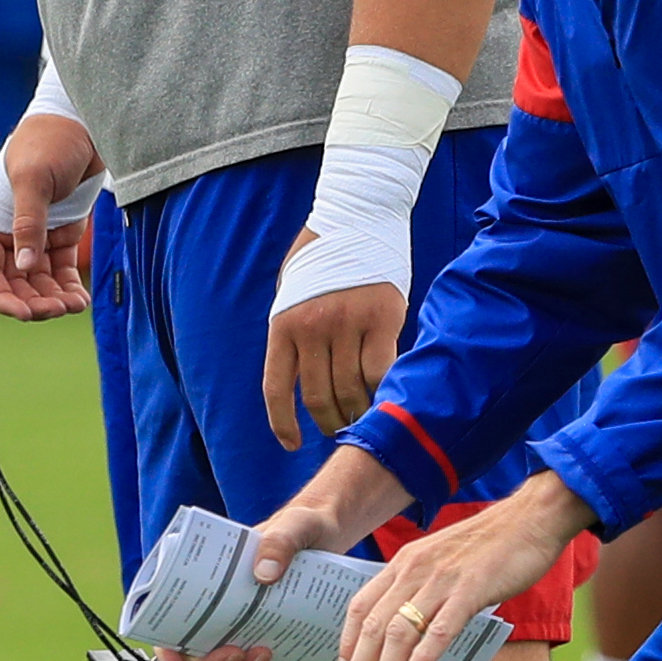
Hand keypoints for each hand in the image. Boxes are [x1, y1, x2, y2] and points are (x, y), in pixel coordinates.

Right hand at [0, 109, 100, 320]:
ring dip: (52, 298)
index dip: (1, 296)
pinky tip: (80, 300)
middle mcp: (10, 235)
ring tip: (73, 306)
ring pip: (39, 282)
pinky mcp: (62, 235)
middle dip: (33, 301)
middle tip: (57, 310)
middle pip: (15, 283)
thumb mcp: (33, 179)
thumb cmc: (49, 143)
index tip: (23, 313)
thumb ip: (28, 223)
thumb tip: (24, 266)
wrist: (82, 123)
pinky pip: (61, 271)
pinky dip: (68, 287)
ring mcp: (37, 237)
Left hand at [260, 257, 402, 448]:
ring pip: (351, 389)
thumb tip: (302, 377)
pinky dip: (382, 392)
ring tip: (364, 420)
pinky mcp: (381, 320)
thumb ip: (294, 333)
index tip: (292, 444)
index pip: (277, 388)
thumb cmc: (323, 257)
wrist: (358, 217)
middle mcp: (312, 327)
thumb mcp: (292, 292)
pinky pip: (380, 371)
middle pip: (319, 396)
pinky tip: (384, 401)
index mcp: (283, 324)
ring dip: (358, 412)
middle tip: (340, 430)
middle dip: (329, 422)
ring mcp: (347, 324)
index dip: (283, 423)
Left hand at [317, 475, 584, 660]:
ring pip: (401, 630)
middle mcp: (415, 570)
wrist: (531, 518)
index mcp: (404, 563)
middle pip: (374, 625)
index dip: (348, 643)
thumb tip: (406, 623)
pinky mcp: (471, 588)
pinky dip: (423, 655)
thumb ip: (420, 585)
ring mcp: (442, 579)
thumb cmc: (489, 544)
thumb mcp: (440, 559)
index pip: (361, 607)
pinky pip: (441, 627)